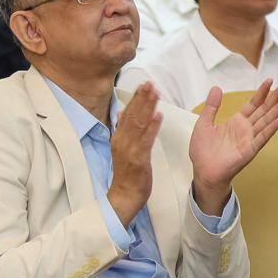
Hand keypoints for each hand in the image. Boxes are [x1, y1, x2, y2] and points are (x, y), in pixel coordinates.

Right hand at [106, 81, 163, 227]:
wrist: (125, 195)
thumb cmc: (127, 173)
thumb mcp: (122, 149)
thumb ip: (123, 130)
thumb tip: (122, 112)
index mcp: (119, 137)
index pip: (128, 113)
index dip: (136, 98)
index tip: (144, 84)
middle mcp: (122, 141)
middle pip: (132, 115)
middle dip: (142, 98)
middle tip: (149, 83)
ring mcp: (129, 149)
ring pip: (139, 124)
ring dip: (147, 107)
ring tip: (155, 93)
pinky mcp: (138, 159)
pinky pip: (146, 140)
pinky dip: (152, 127)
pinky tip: (158, 115)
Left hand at [190, 79, 277, 213]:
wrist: (203, 171)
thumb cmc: (203, 151)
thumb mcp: (203, 124)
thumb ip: (211, 107)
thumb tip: (216, 88)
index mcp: (236, 122)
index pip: (252, 104)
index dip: (261, 93)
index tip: (270, 81)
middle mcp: (246, 129)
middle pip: (264, 110)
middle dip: (275, 97)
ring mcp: (249, 139)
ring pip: (267, 121)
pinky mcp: (249, 150)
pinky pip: (262, 138)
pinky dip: (272, 129)